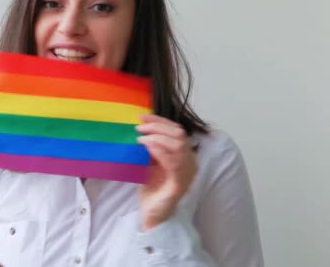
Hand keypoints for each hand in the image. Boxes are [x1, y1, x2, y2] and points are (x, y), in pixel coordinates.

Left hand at [136, 114, 196, 229]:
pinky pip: (174, 164)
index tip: (142, 117)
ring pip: (178, 146)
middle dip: (158, 127)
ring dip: (158, 137)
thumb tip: (140, 126)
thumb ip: (151, 146)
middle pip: (179, 135)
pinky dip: (160, 151)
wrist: (152, 213)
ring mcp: (187, 174)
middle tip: (139, 128)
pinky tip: (147, 148)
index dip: (160, 120)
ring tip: (141, 137)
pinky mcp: (179, 185)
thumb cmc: (152, 187)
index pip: (177, 130)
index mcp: (185, 155)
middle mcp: (190, 162)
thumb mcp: (150, 161)